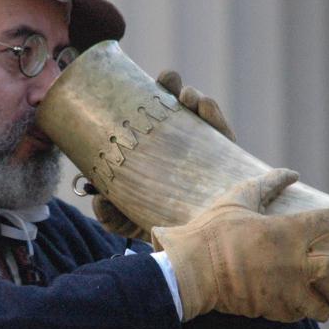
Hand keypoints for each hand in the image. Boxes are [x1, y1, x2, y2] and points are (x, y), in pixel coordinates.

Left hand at [91, 70, 234, 240]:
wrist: (190, 248)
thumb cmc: (154, 224)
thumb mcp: (125, 221)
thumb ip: (109, 214)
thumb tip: (99, 200)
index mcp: (155, 149)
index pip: (150, 116)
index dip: (146, 96)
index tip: (137, 85)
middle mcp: (181, 143)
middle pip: (177, 104)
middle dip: (171, 85)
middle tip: (167, 81)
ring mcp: (206, 148)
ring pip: (202, 112)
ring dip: (194, 97)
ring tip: (187, 97)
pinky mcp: (229, 158)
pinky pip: (223, 131)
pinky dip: (214, 114)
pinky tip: (204, 107)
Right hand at [151, 169, 328, 322]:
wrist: (191, 273)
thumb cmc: (212, 231)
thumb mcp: (238, 200)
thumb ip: (267, 185)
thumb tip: (290, 173)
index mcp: (288, 232)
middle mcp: (295, 263)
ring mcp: (287, 291)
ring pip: (323, 305)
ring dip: (324, 301)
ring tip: (323, 299)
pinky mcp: (274, 311)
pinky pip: (295, 314)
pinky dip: (294, 309)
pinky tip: (288, 303)